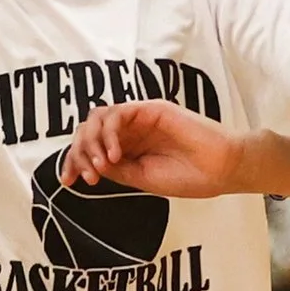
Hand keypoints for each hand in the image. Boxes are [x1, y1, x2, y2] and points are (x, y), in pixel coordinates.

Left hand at [59, 98, 258, 201]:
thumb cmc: (189, 177)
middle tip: (86, 175)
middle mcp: (131, 130)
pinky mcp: (151, 108)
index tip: (68, 181)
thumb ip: (115, 170)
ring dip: (92, 142)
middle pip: (88, 129)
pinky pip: (118, 113)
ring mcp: (141, 118)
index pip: (91, 146)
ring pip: (98, 117)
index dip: (74, 161)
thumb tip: (89, 164)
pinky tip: (115, 155)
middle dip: (78, 152)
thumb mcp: (142, 179)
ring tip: (101, 166)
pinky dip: (109, 134)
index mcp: (128, 147)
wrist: (221, 170)